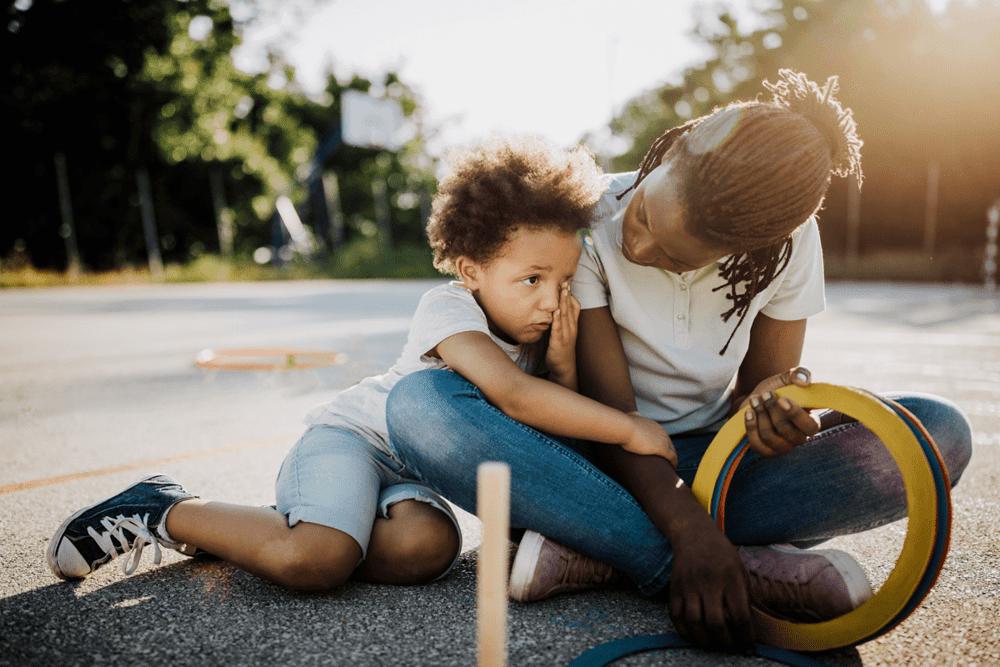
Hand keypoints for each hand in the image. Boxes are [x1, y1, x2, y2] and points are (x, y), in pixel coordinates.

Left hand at [545, 282, 579, 388]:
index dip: (571, 294)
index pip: (574, 306)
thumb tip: (556, 307)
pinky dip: (558, 318)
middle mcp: (571, 328)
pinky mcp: (559, 342)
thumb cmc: (561, 348)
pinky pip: (558, 328)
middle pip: (570, 307)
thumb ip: (561, 320)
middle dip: (567, 293)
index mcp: (572, 325)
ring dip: (564, 301)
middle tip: (565, 280)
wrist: (563, 367)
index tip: (567, 281)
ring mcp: (566, 335)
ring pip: (565, 315)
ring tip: (563, 289)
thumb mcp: (564, 332)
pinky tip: (556, 310)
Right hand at [621, 412, 676, 467]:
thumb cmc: (624, 424)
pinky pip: (672, 457)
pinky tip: (673, 469)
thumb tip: (636, 415)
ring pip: (673, 451)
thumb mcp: (632, 416)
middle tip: (666, 463)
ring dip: (672, 460)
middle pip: (670, 444)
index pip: (663, 437)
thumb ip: (635, 416)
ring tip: (669, 468)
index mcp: (655, 426)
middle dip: (669, 453)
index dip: (663, 445)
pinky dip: (674, 463)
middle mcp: (662, 431)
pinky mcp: (662, 448)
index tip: (659, 453)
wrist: (624, 428)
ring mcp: (663, 440)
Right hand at [668, 514, 754, 650]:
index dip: (745, 636)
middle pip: (716, 622)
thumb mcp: (740, 570)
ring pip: (694, 621)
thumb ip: (743, 597)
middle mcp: (709, 582)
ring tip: (711, 642)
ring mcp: (689, 585)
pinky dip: (683, 630)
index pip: (740, 615)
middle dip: (725, 641)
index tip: (748, 647)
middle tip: (730, 646)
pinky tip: (693, 635)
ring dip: (704, 639)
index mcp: (731, 577)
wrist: (694, 534)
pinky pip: (675, 615)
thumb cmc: (722, 555)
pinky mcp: (675, 587)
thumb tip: (746, 628)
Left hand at [740, 366, 820, 456]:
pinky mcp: (766, 451)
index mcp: (810, 423)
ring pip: (769, 436)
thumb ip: (799, 374)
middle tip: (764, 394)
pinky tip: (748, 412)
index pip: (810, 427)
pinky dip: (750, 426)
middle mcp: (799, 438)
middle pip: (785, 430)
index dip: (795, 414)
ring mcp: (782, 447)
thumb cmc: (775, 390)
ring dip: (759, 415)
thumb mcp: (786, 378)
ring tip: (755, 400)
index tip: (781, 399)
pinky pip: (757, 445)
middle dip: (771, 409)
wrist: (755, 400)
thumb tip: (804, 381)